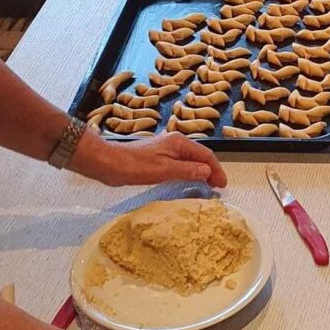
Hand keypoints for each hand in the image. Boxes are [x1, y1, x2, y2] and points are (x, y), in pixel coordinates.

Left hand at [71, 130, 227, 187]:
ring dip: (201, 172)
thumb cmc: (133, 165)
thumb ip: (187, 170)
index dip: (216, 170)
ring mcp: (166, 150)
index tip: (222, 185)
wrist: (108, 163)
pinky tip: (189, 182)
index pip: (205, 155)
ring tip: (208, 186)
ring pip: (191, 160)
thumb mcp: (163, 170)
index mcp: (178, 142)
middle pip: (200, 156)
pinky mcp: (158, 158)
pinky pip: (181, 164)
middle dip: (211, 171)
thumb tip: (207, 171)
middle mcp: (175, 143)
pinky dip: (189, 173)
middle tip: (217, 187)